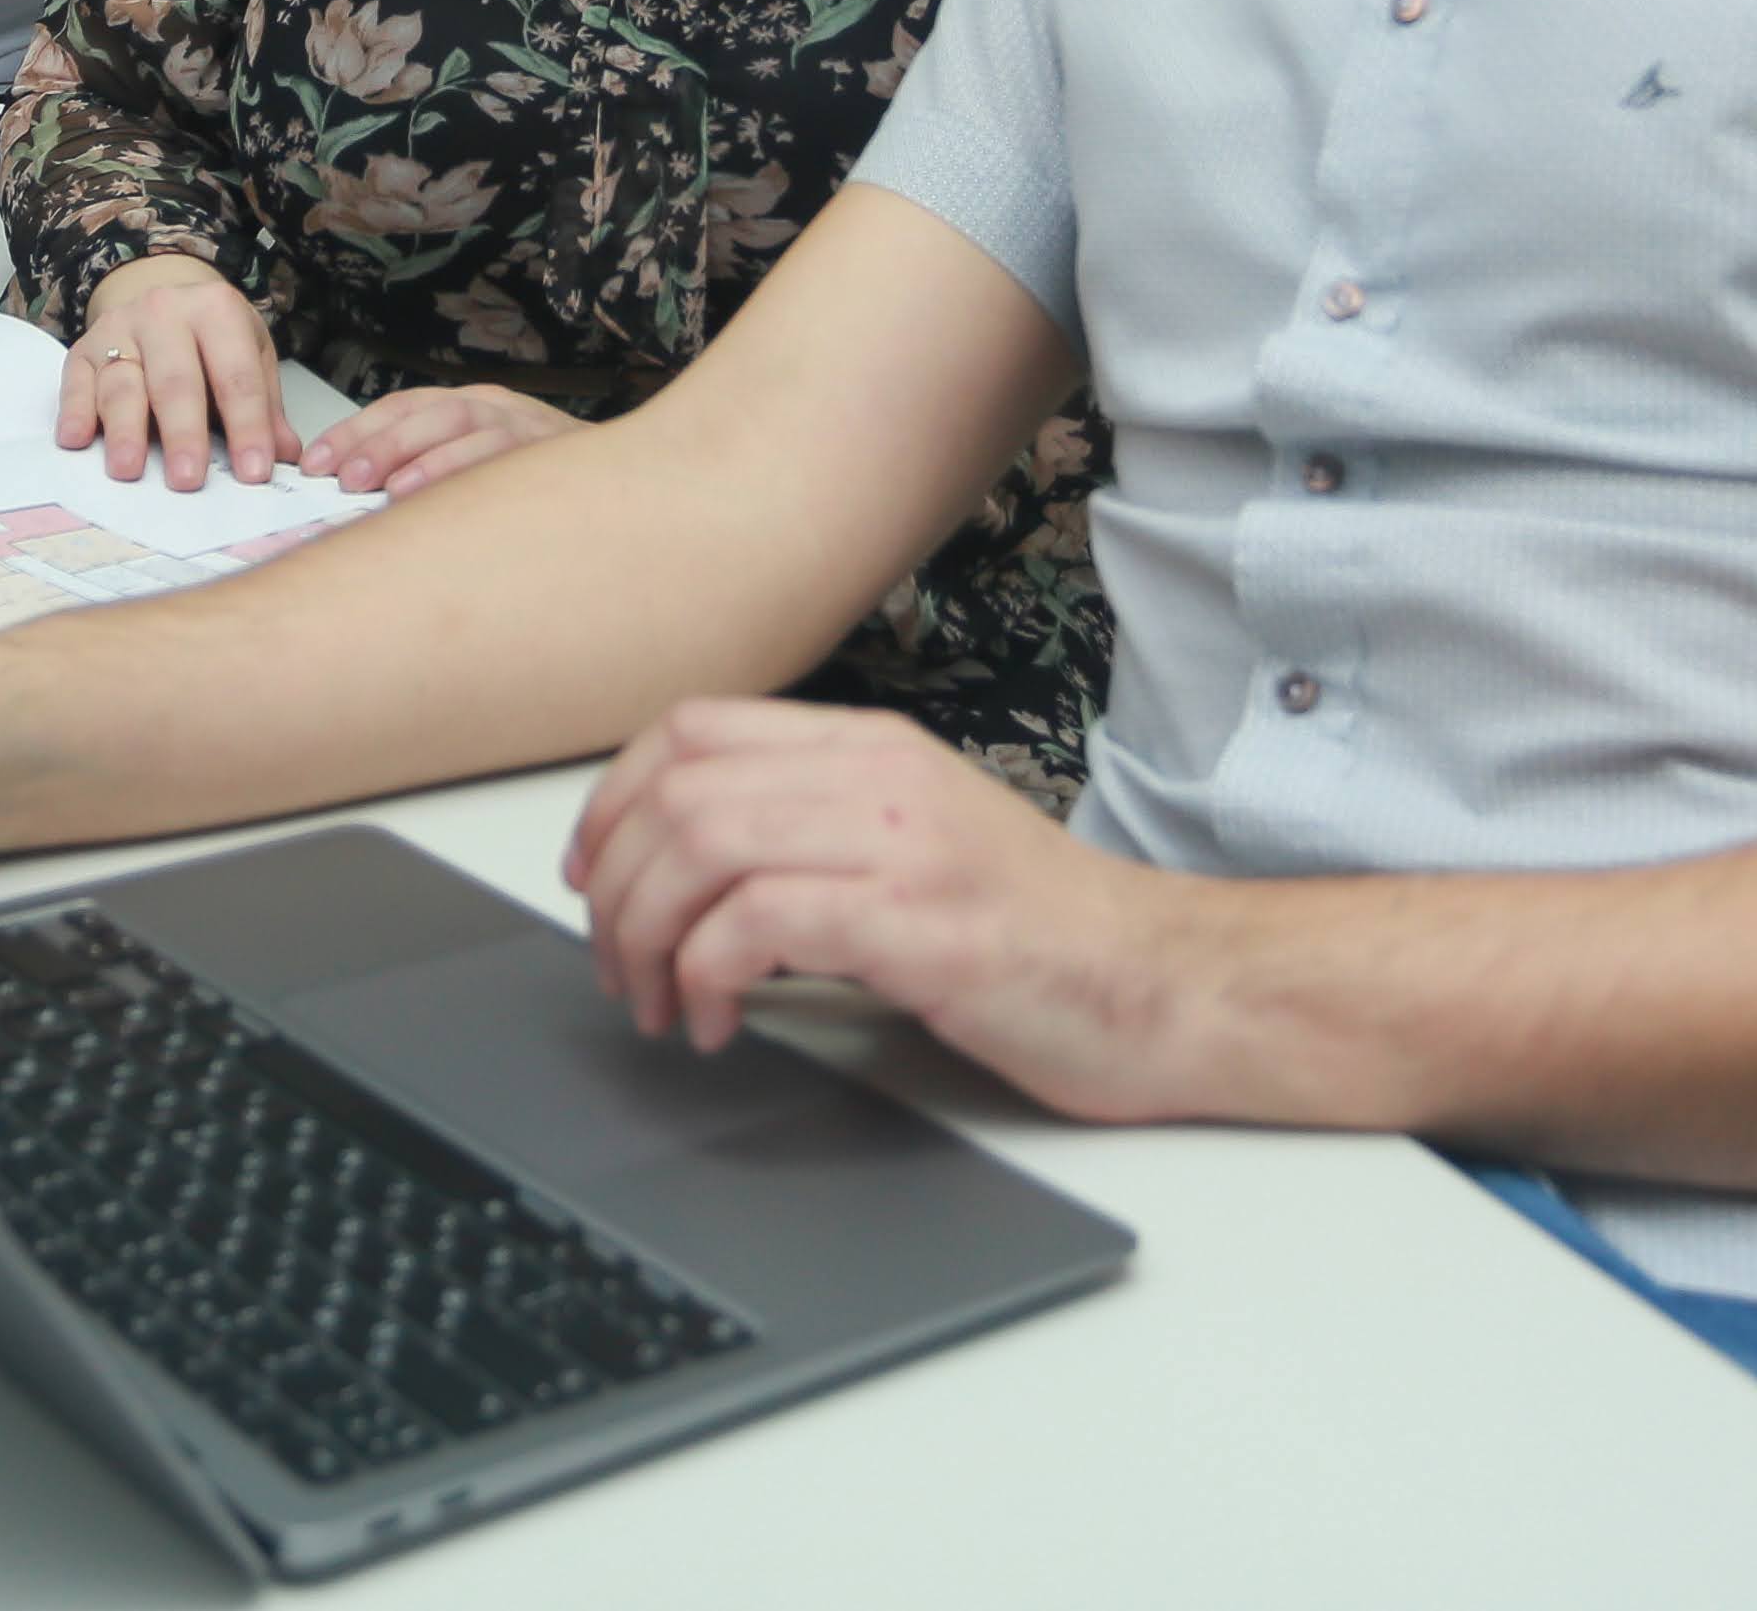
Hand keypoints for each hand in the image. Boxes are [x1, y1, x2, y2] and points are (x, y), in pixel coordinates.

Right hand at [64, 255, 300, 486]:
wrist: (161, 303)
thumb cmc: (211, 341)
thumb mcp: (250, 357)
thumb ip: (266, 407)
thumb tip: (288, 455)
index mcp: (217, 310)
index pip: (237, 376)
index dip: (248, 426)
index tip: (254, 472)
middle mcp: (164, 312)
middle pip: (175, 380)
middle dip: (183, 433)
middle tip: (188, 480)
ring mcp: (118, 328)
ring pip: (122, 383)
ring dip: (125, 430)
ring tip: (129, 469)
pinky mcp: (82, 350)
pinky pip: (75, 383)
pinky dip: (75, 411)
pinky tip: (78, 440)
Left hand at [307, 381, 579, 496]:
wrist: (625, 484)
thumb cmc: (538, 487)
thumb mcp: (476, 469)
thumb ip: (427, 476)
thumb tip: (359, 506)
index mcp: (468, 406)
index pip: (401, 406)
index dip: (354, 432)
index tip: (313, 464)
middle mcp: (495, 408)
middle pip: (428, 411)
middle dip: (379, 442)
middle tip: (341, 478)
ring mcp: (527, 427)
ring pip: (465, 426)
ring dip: (421, 455)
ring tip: (383, 489)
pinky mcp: (554, 452)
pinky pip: (507, 457)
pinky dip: (469, 473)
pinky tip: (442, 497)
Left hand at [565, 698, 1194, 1115]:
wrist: (1163, 985)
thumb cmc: (1040, 935)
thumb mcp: (916, 846)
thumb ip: (816, 834)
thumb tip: (688, 874)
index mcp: (874, 749)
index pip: (692, 729)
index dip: (613, 801)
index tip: (593, 878)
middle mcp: (882, 779)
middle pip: (678, 791)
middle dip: (615, 891)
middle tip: (618, 970)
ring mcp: (904, 847)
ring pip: (702, 847)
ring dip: (648, 939)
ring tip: (661, 1006)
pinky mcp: (921, 927)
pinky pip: (759, 924)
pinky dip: (707, 979)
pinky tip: (719, 1026)